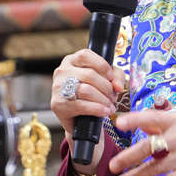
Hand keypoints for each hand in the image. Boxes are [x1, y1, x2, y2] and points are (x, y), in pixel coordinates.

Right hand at [50, 48, 124, 175]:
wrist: (79, 120)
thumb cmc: (92, 95)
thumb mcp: (105, 80)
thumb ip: (116, 76)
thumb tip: (118, 86)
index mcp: (70, 61)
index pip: (85, 55)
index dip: (102, 65)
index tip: (111, 77)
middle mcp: (61, 72)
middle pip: (89, 74)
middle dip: (106, 87)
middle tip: (113, 97)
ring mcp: (57, 88)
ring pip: (86, 90)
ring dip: (103, 99)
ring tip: (110, 106)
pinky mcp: (58, 104)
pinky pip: (82, 105)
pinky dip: (97, 109)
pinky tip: (104, 112)